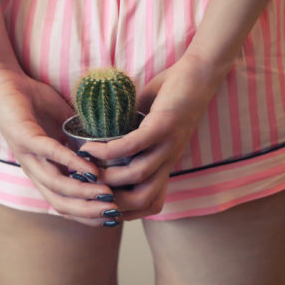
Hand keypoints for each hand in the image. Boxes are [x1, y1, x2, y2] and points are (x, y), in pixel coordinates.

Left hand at [0, 68, 120, 226]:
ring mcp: (26, 154)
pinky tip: (87, 166)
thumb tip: (108, 147)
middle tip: (113, 212)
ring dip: (82, 191)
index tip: (112, 215)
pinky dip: (69, 161)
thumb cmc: (32, 101)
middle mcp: (33, 168)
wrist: (2, 79)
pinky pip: (48, 152)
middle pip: (59, 202)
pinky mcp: (23, 136)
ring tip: (105, 193)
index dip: (87, 213)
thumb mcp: (63, 125)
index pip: (64, 202)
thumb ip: (80, 139)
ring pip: (54, 183)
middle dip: (87, 210)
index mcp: (42, 168)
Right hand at [78, 55, 218, 219]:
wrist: (201, 73)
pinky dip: (108, 150)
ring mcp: (167, 145)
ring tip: (83, 167)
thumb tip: (100, 138)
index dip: (124, 212)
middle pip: (143, 200)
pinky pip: (133, 146)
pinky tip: (90, 146)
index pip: (150, 205)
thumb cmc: (172, 96)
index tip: (96, 202)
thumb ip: (129, 135)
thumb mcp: (148, 124)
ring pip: (136, 176)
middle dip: (111, 201)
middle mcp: (168, 160)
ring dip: (106, 176)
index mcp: (165, 164)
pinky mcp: (164, 126)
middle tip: (84, 190)